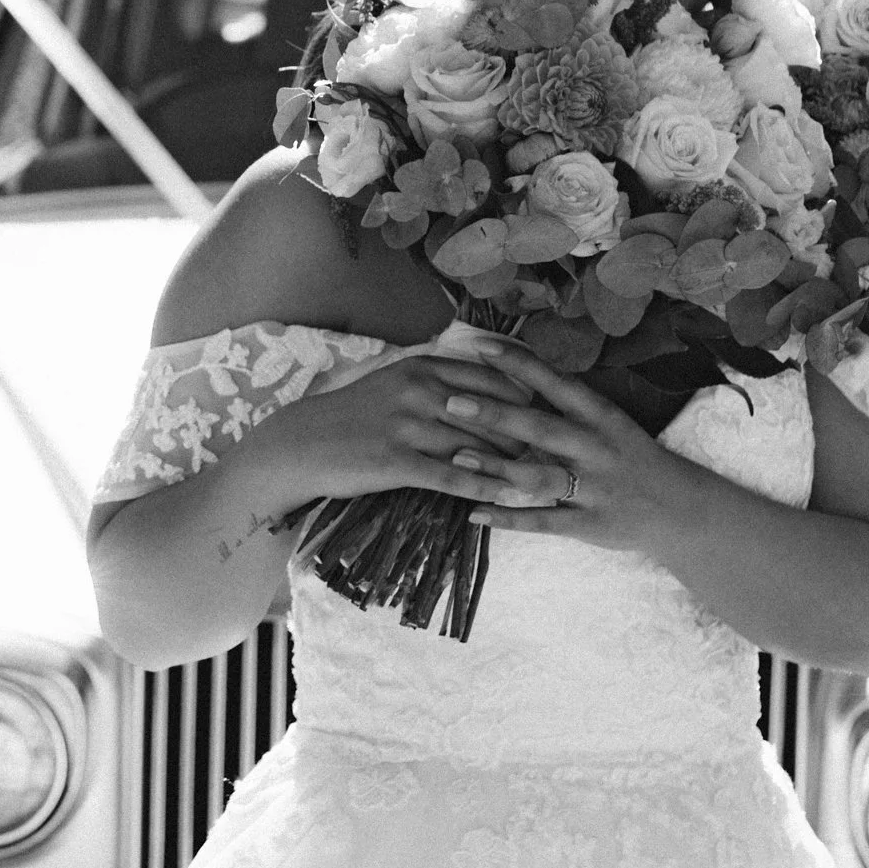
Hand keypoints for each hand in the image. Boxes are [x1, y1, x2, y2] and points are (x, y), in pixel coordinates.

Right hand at [264, 349, 556, 515]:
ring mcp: (407, 426)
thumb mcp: (396, 383)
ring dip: (514, 467)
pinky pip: (451, 477)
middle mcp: (419, 392)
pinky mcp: (397, 461)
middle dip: (531, 436)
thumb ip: (440, 382)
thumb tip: (490, 392)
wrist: (304, 443)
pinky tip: (505, 500)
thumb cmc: (355, 415)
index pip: (494, 380)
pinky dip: (482, 489)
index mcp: (423, 368)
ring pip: (477, 447)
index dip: (530, 399)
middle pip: (493, 414)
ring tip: (547, 482)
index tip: (557, 416)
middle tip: (564, 455)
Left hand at [450, 339, 698, 551]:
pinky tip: (476, 513)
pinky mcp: (590, 524)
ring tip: (457, 458)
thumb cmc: (632, 457)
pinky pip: (544, 522)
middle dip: (495, 415)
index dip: (519, 363)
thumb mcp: (608, 422)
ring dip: (496, 468)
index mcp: (600, 416)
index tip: (481, 346)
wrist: (681, 509)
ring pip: (539, 476)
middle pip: (540, 428)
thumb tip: (515, 369)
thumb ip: (566, 403)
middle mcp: (595, 448)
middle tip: (451, 402)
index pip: (556, 383)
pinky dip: (509, 519)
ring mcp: (593, 488)